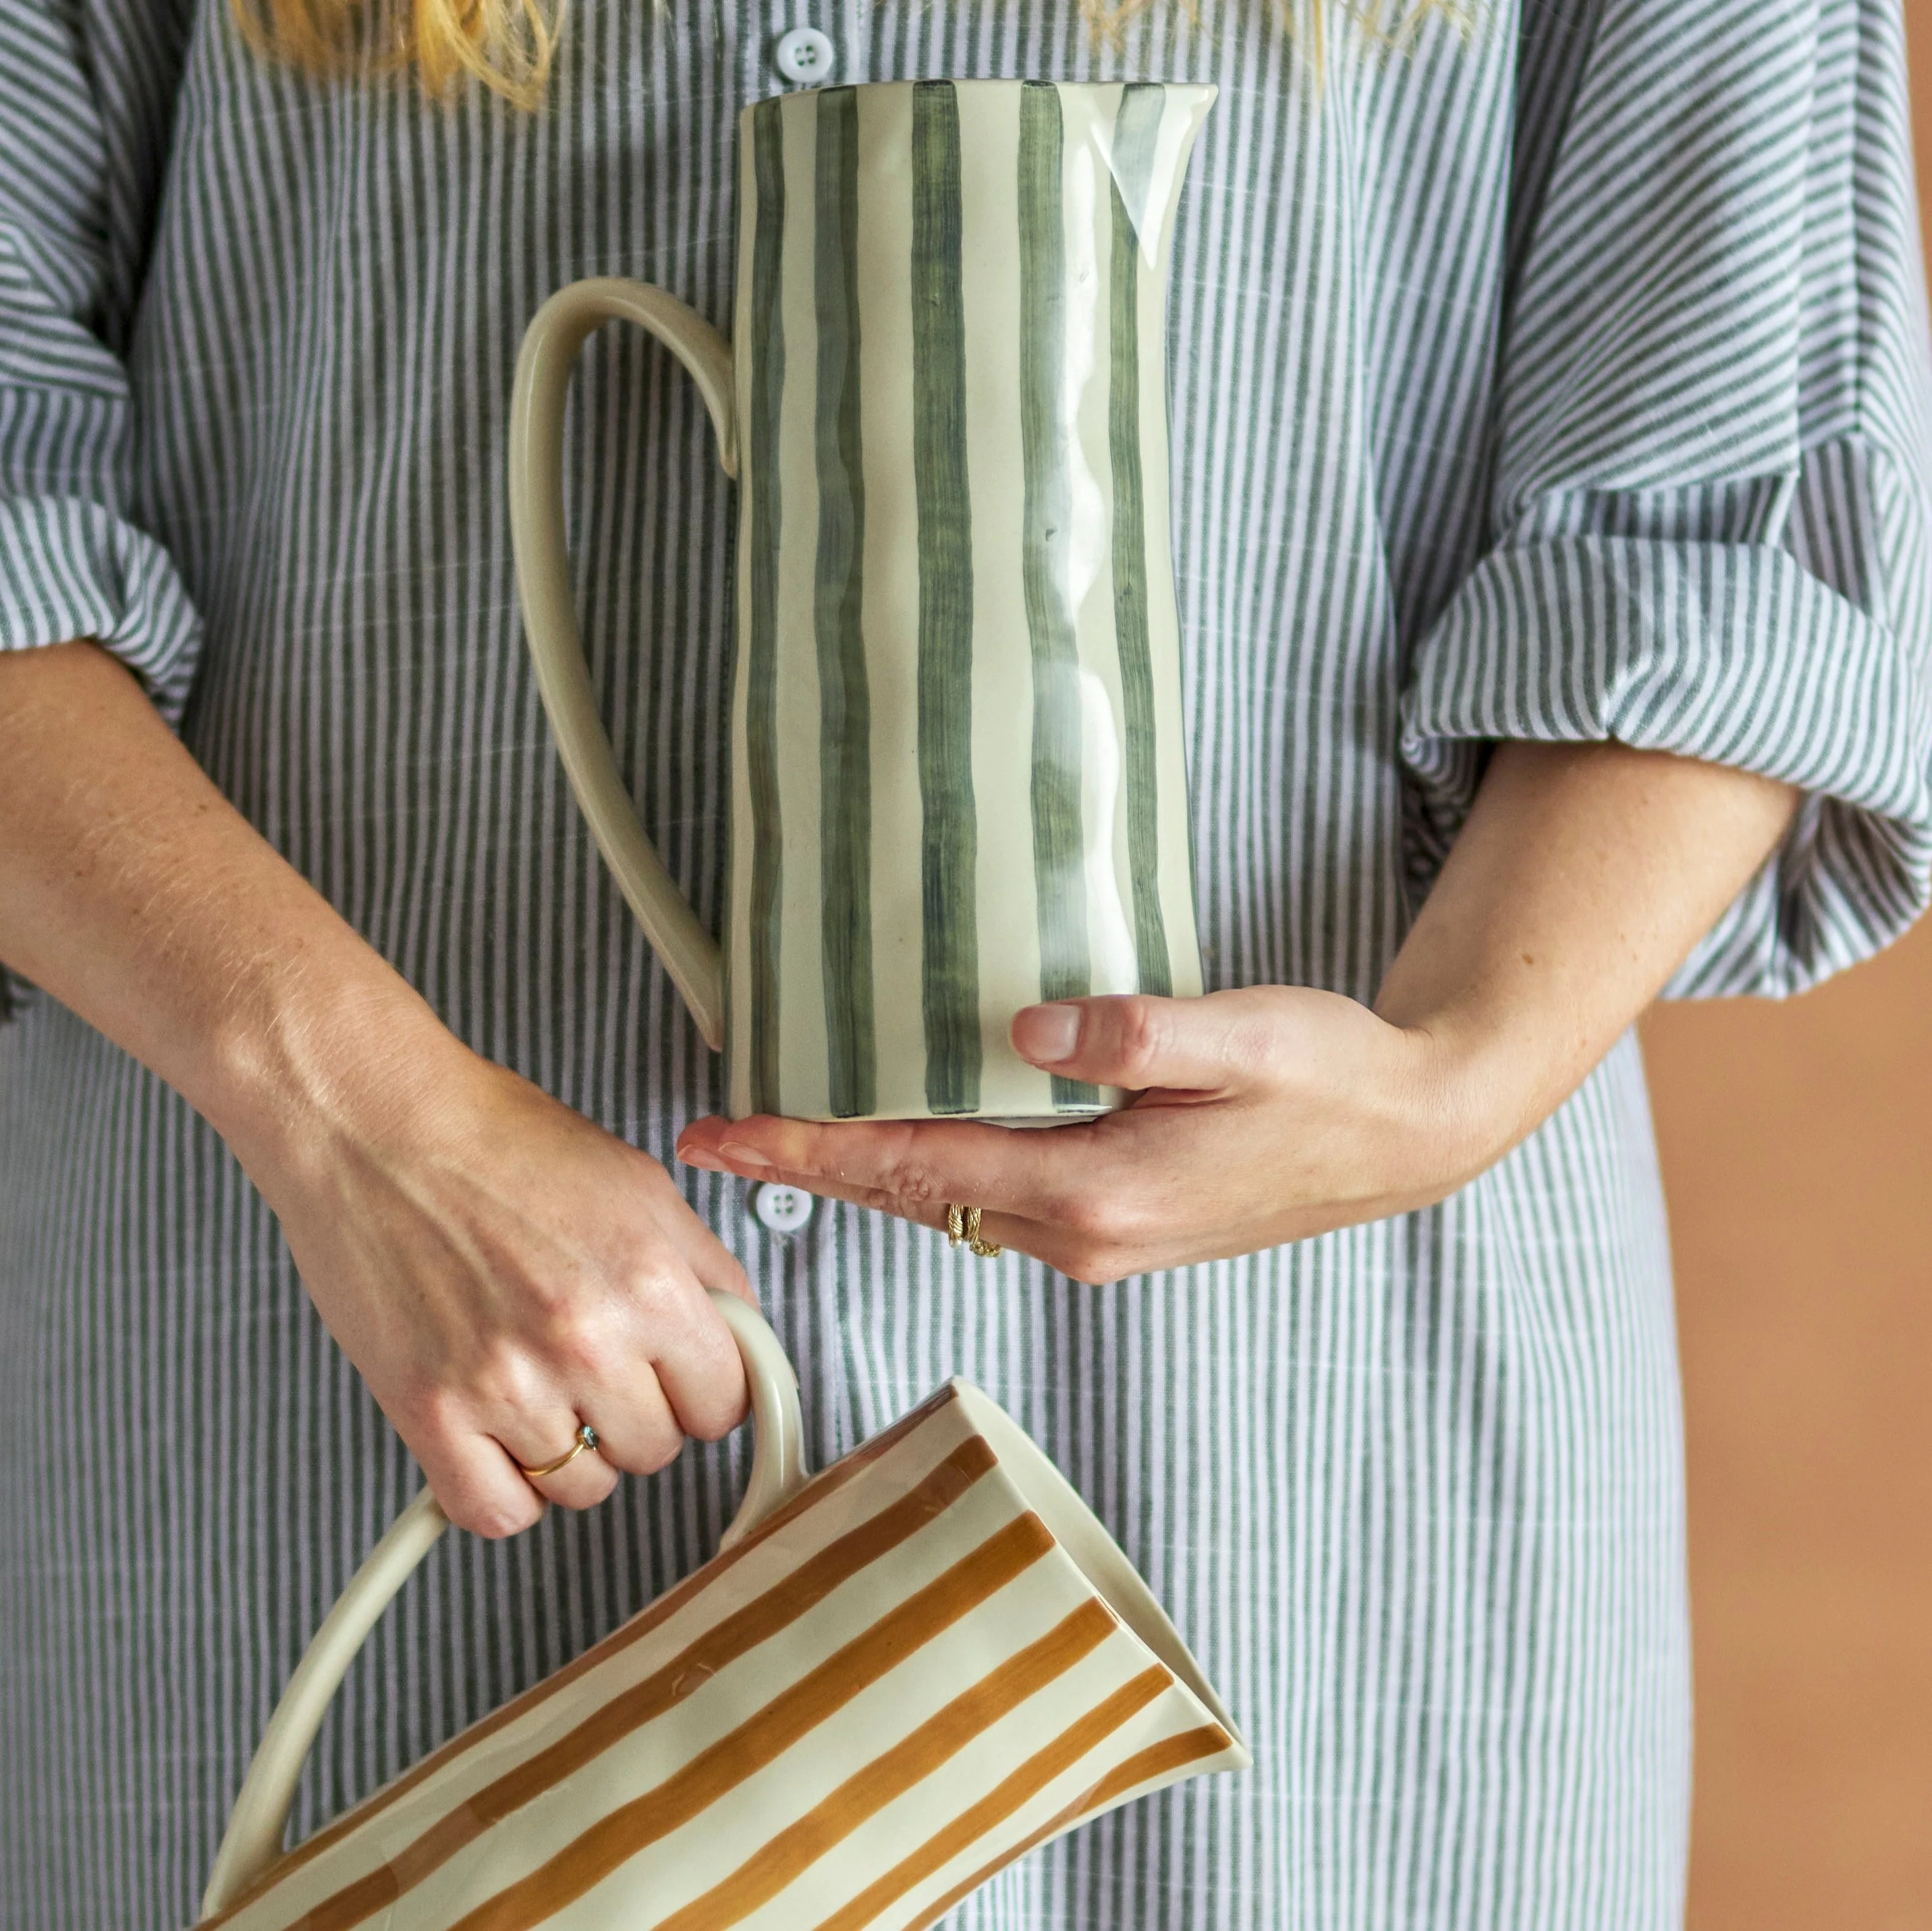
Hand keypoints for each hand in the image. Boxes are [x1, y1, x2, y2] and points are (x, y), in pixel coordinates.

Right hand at [242, 1032, 753, 1537]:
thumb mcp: (638, 1185)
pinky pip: (496, 1513)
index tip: (679, 1377)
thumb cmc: (497, 1140)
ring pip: (582, 1487)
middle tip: (596, 1362)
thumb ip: (705, 1269)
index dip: (705, 1389)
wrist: (375, 1125)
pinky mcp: (428, 1412)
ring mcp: (505, 1383)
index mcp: (649, 1280)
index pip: (726, 1402)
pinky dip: (505, 1491)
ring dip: (570, 1449)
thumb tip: (741, 1338)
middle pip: (657, 1449)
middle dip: (637, 1413)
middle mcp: (585, 1340)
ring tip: (538, 1379)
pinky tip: (498, 1438)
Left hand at [676, 989, 1499, 1283]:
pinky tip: (909, 1134)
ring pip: (948, 1206)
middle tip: (717, 1133)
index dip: (810, 1149)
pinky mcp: (1118, 1226)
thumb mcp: (1240, 1036)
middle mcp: (1082, 1236)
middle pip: (913, 1198)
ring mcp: (1098, 1242)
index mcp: (1096, 1194)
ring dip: (867, 1172)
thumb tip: (1022, 1029)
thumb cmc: (1329, 1079)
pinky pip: (991, 1202)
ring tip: (789, 1131)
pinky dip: (931, 1172)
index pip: (916, 1168)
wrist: (1403, 1137)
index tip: (723, 1133)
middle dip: (811, 1166)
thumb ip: (1132, 1033)